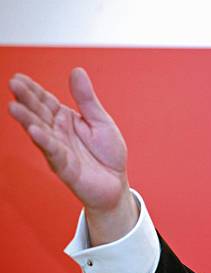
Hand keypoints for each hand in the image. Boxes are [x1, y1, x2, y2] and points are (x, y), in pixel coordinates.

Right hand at [8, 67, 137, 244]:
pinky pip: (53, 153)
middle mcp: (58, 133)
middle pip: (39, 114)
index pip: (46, 101)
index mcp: (65, 120)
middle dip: (26, 100)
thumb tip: (77, 71)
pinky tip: (34, 130)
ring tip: (14, 107)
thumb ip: (87, 99)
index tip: (19, 77)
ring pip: (40, 132)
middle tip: (13, 84)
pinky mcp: (65, 168)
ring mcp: (59, 150)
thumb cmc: (107, 153)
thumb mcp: (100, 120)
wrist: (116, 183)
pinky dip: (44, 141)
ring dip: (27, 120)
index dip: (33, 90)